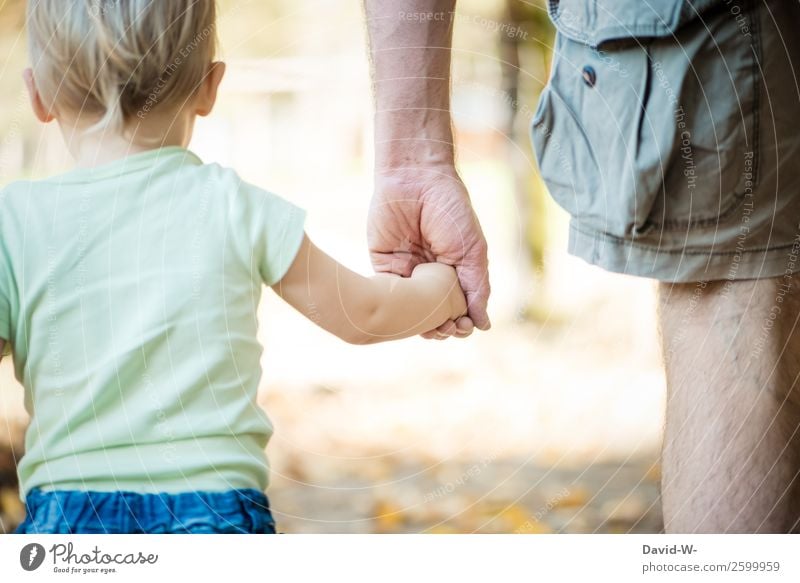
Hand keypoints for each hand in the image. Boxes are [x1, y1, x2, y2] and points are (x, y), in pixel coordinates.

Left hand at [368, 165, 490, 338]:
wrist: (416, 180)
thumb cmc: (451, 211)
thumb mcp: (472, 250)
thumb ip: (477, 287)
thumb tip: (484, 325)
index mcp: (456, 273)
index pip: (459, 310)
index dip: (462, 324)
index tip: (465, 327)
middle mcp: (432, 278)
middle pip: (436, 316)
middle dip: (443, 328)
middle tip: (448, 329)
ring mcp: (408, 274)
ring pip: (412, 312)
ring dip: (421, 325)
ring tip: (431, 327)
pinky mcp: (384, 268)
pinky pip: (389, 295)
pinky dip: (397, 310)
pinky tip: (407, 315)